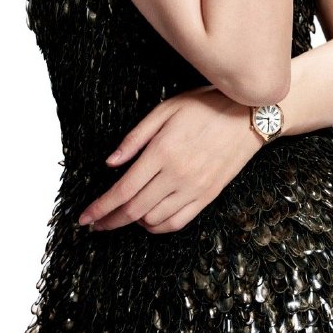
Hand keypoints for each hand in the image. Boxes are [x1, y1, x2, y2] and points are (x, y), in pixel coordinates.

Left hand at [77, 86, 263, 233]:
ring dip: (132, 222)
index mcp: (162, 152)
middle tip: (95, 224)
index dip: (100, 208)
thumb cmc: (205, 106)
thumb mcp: (164, 109)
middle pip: (134, 210)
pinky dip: (158, 227)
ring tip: (120, 216)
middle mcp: (177, 175)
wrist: (247, 115)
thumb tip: (110, 163)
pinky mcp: (208, 196)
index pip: (123, 190)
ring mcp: (194, 189)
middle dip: (109, 220)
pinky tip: (148, 220)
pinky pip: (178, 222)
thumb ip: (135, 138)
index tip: (84, 218)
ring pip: (154, 220)